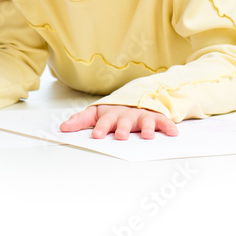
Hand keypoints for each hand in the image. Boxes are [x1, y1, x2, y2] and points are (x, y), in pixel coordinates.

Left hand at [60, 105, 178, 139]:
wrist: (134, 99)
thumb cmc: (113, 112)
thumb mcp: (95, 114)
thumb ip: (79, 121)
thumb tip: (62, 128)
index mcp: (110, 114)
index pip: (103, 121)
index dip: (100, 128)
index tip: (96, 136)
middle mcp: (126, 114)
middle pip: (123, 121)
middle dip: (122, 128)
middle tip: (121, 136)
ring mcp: (141, 115)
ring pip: (144, 121)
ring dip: (146, 128)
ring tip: (148, 136)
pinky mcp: (155, 117)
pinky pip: (163, 121)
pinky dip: (168, 126)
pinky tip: (173, 133)